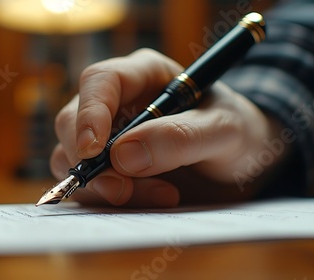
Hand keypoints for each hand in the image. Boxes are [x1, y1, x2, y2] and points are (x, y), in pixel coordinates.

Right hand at [50, 48, 285, 207]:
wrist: (241, 161)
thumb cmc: (237, 131)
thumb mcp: (225, 130)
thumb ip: (180, 137)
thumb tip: (122, 156)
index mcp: (143, 75)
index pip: (99, 81)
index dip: (89, 113)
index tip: (94, 150)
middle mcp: (118, 103)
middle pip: (72, 122)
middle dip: (92, 161)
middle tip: (124, 190)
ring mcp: (108, 137)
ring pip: (73, 158)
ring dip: (105, 186)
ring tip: (163, 195)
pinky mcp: (109, 167)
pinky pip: (88, 184)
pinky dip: (109, 199)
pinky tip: (152, 199)